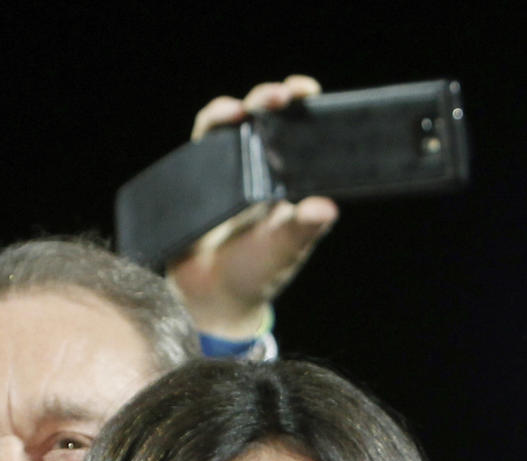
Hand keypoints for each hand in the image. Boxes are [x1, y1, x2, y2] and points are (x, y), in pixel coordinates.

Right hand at [167, 76, 338, 338]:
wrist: (211, 300)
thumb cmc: (254, 276)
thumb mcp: (283, 251)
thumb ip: (302, 229)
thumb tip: (327, 208)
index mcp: (286, 183)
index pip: (298, 136)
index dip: (304, 110)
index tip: (309, 93)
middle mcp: (258, 171)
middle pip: (266, 120)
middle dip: (272, 99)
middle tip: (283, 95)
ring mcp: (227, 172)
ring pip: (233, 124)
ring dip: (239, 108)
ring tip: (244, 109)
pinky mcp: (199, 176)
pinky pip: (204, 141)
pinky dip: (212, 123)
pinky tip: (222, 119)